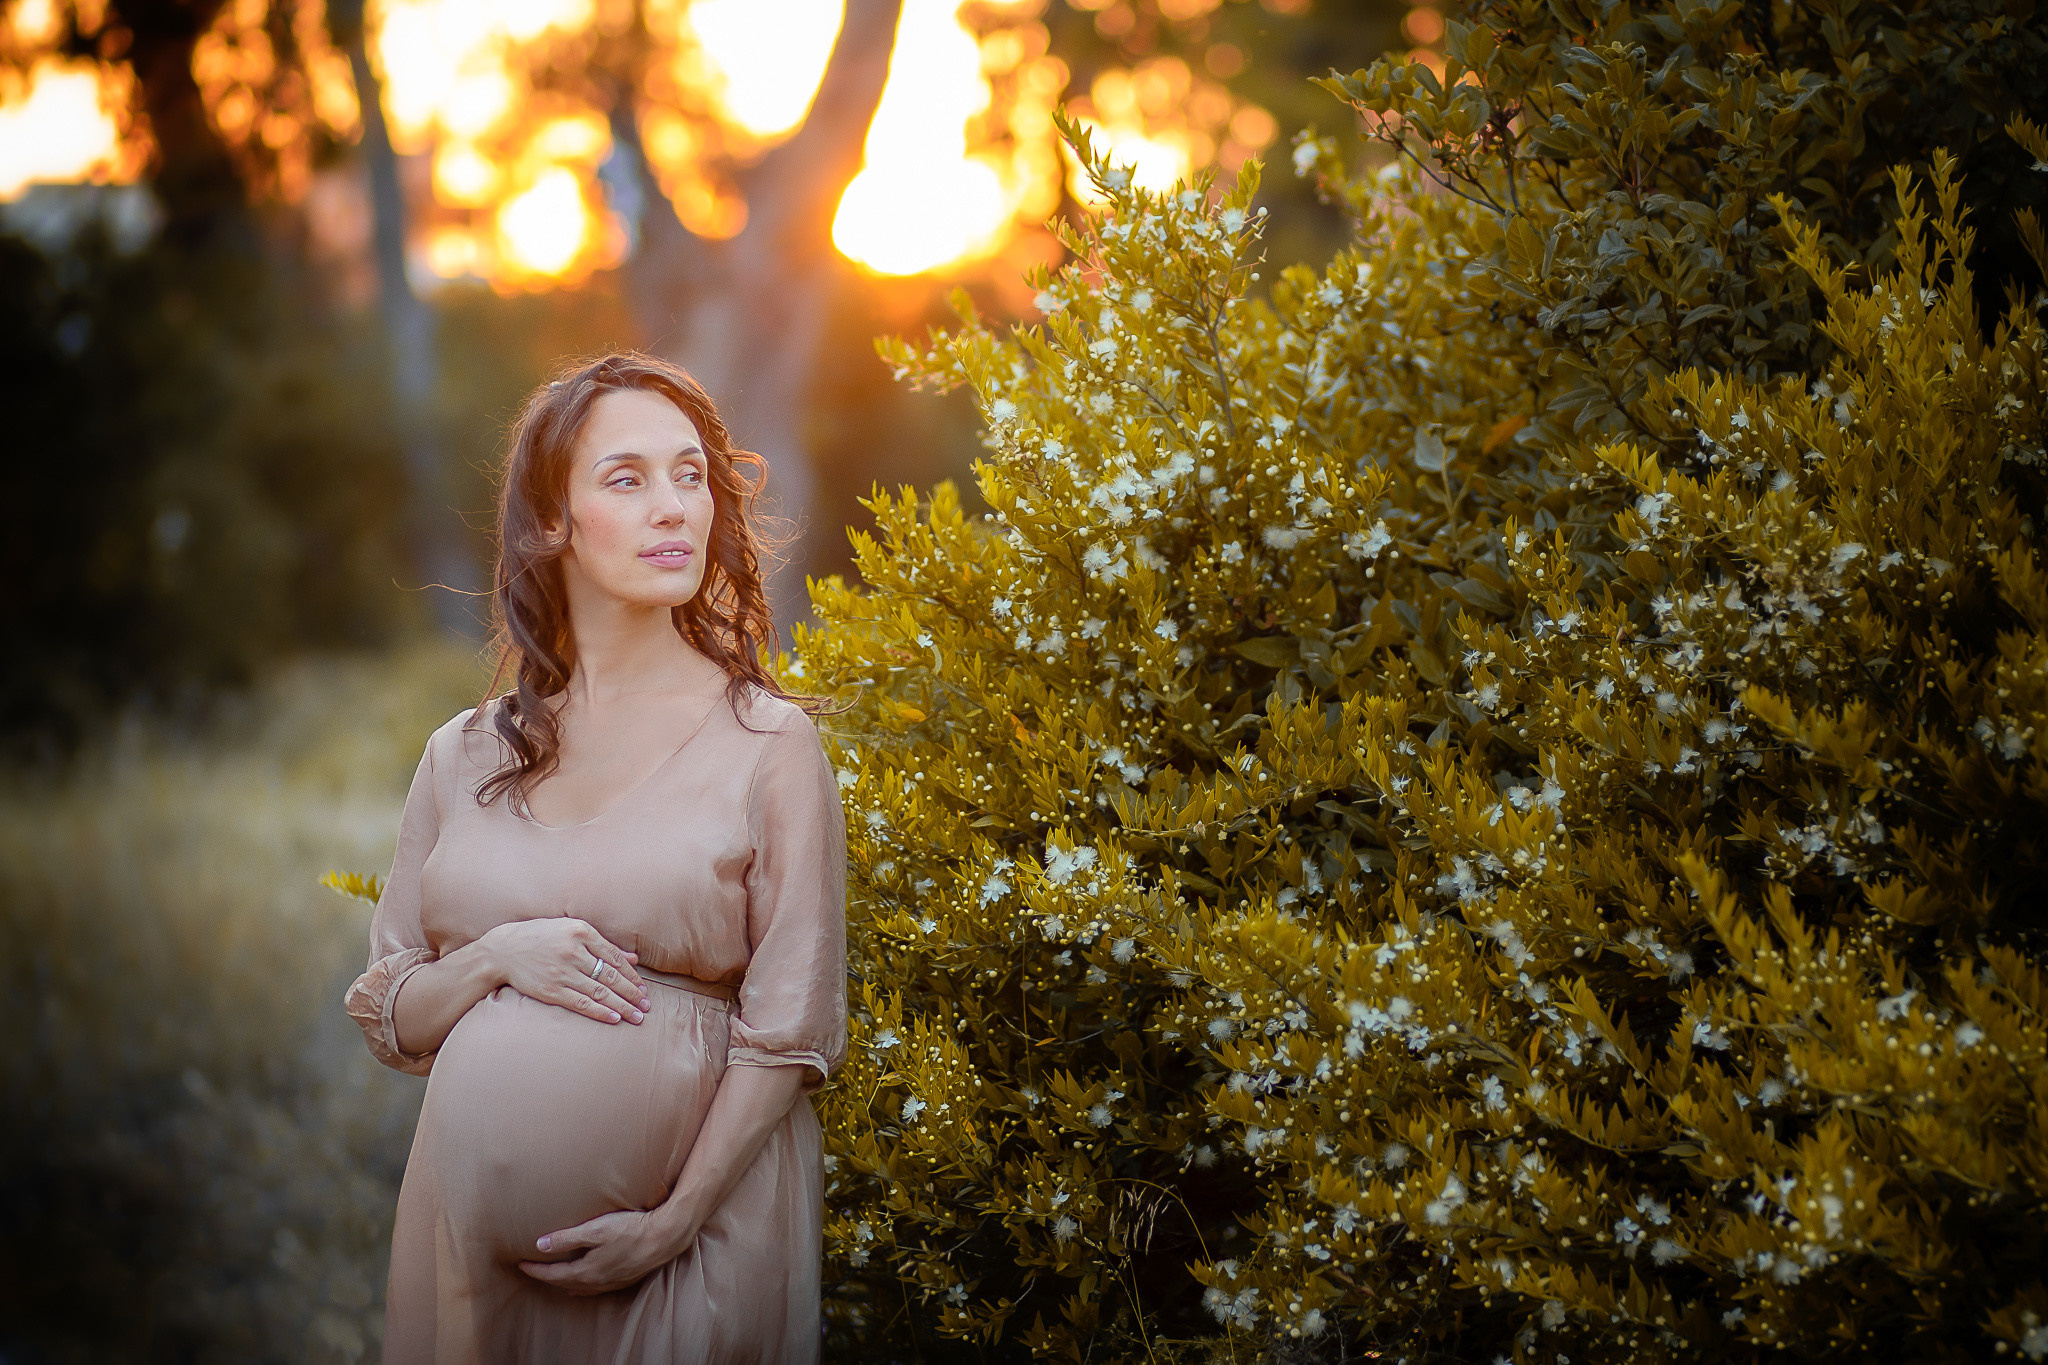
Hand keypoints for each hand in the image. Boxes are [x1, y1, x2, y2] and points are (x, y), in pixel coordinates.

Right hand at [479, 917, 649, 1024]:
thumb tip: (633, 959)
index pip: (614, 957)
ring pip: (599, 992)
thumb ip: (601, 944)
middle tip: (647, 1006)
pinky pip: (581, 1004)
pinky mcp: (551, 990)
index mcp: (580, 932)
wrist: (503, 950)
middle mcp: (573, 952)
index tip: (643, 988)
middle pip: (610, 976)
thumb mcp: (570, 930)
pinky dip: (600, 1012)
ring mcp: (562, 972)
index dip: (632, 975)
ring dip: (622, 1006)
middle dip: (632, 993)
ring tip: (637, 1016)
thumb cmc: (540, 937)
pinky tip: (614, 1018)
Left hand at [518, 1209, 687, 1295]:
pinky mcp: (624, 1279)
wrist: (665, 1237)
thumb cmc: (631, 1229)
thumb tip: (540, 1245)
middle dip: (546, 1277)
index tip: (521, 1264)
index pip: (553, 1273)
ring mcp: (611, 1282)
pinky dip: (583, 1287)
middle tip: (531, 1270)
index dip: (536, 1269)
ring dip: (564, 1283)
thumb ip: (567, 1238)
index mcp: (587, 1270)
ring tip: (552, 1279)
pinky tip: (583, 1285)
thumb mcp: (596, 1229)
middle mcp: (597, 1281)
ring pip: (580, 1287)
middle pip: (564, 1282)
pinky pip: (596, 1288)